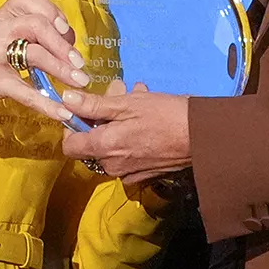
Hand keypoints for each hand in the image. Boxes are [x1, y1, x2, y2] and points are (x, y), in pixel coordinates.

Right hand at [0, 0, 87, 125]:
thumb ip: (19, 38)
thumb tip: (61, 45)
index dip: (51, 10)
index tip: (65, 30)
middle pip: (36, 24)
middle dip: (63, 44)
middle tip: (80, 63)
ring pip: (35, 54)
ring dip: (62, 69)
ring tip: (80, 84)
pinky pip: (24, 90)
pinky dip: (46, 103)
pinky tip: (61, 112)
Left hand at [60, 86, 191, 183]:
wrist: (202, 138)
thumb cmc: (164, 115)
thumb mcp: (127, 104)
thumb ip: (94, 105)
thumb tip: (66, 100)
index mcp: (104, 148)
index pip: (70, 146)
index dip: (72, 127)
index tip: (84, 110)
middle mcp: (112, 166)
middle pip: (93, 144)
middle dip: (102, 118)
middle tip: (121, 93)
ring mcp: (129, 173)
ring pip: (113, 147)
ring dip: (120, 123)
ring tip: (140, 99)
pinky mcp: (145, 175)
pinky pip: (129, 155)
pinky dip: (132, 138)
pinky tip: (149, 120)